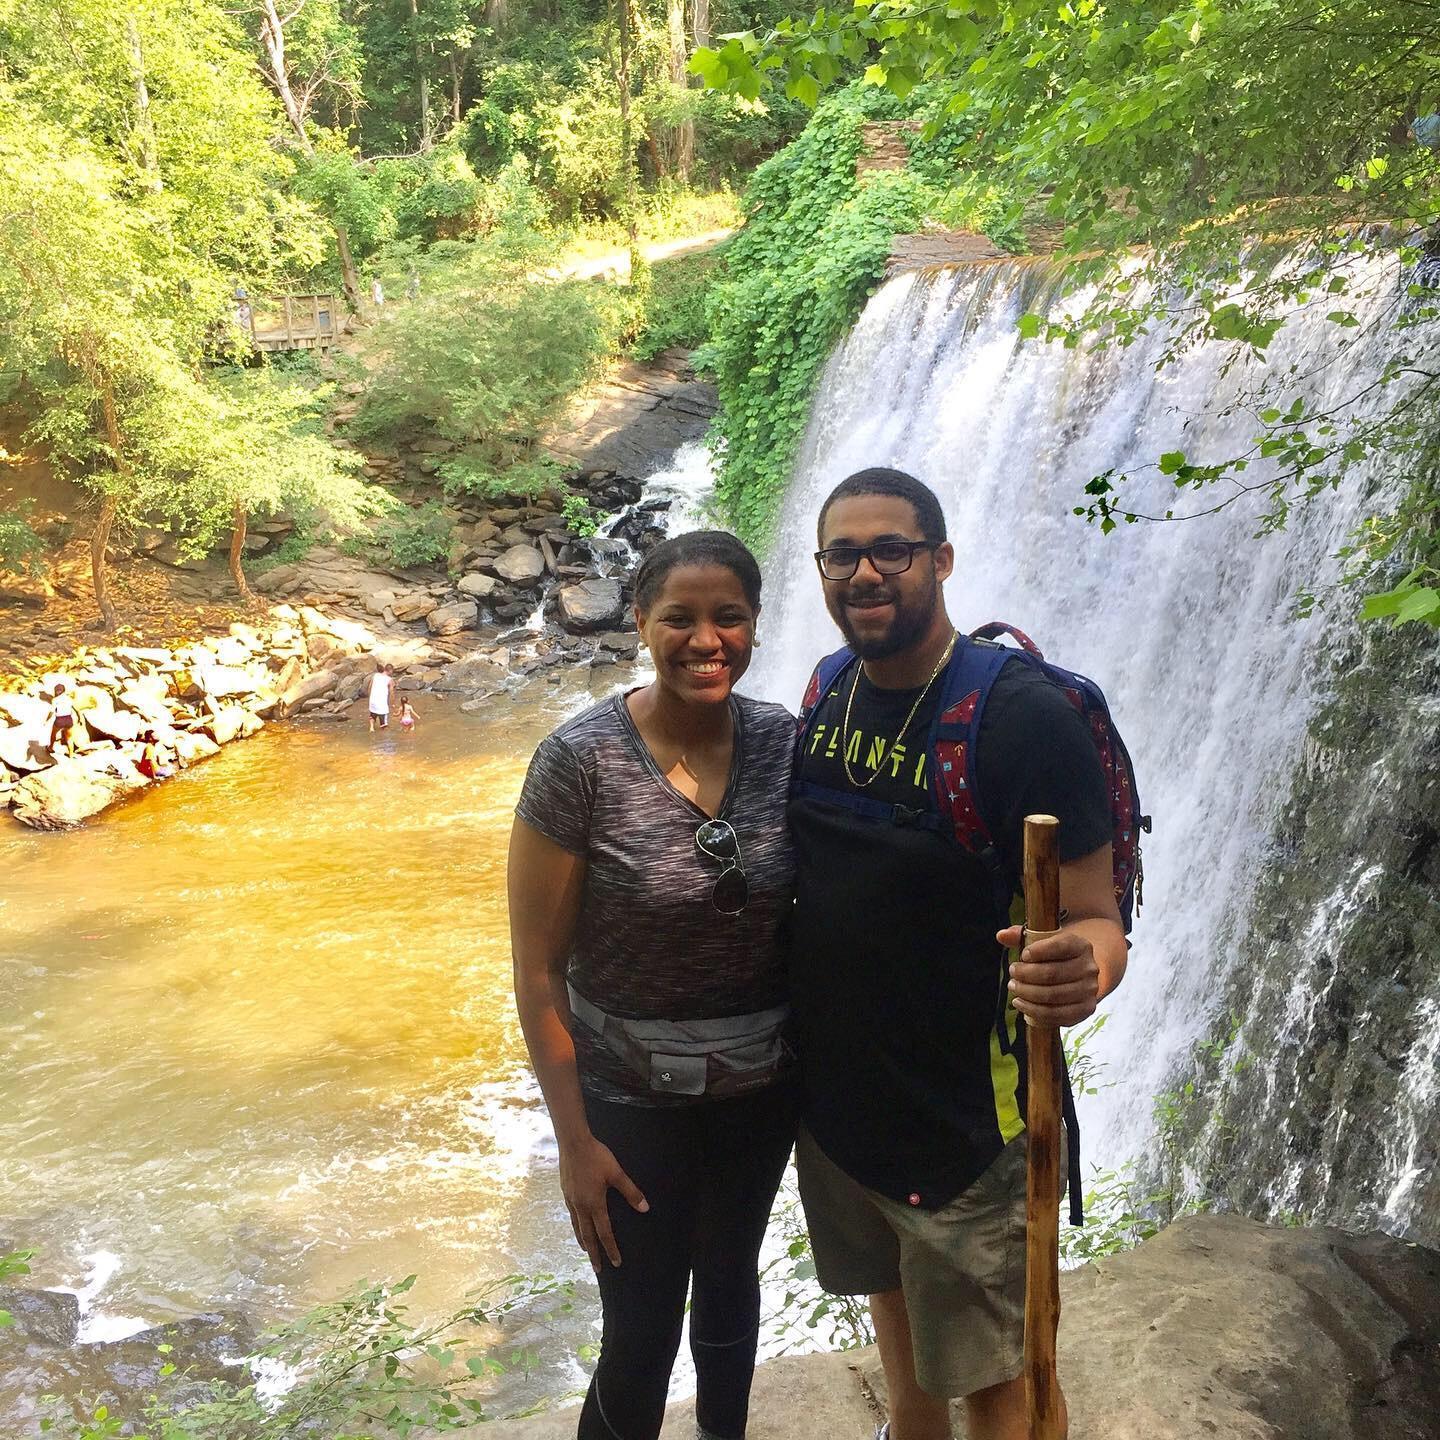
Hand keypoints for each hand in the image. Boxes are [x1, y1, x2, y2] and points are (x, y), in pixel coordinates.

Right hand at [557, 1134, 647, 1269]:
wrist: (573, 1143)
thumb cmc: (596, 1156)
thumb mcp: (616, 1173)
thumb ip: (630, 1191)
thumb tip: (644, 1208)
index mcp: (594, 1204)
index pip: (604, 1233)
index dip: (611, 1248)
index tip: (616, 1263)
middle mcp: (580, 1206)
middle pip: (587, 1236)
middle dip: (594, 1254)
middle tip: (598, 1269)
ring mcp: (571, 1200)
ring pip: (577, 1227)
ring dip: (583, 1241)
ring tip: (586, 1251)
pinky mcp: (565, 1192)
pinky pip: (572, 1215)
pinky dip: (576, 1226)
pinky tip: (577, 1224)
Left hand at [997, 924, 1100, 1027]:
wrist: (1081, 973)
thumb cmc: (1057, 955)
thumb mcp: (1044, 940)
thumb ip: (1021, 935)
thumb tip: (1001, 936)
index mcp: (1081, 945)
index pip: (1060, 946)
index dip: (1038, 951)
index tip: (1023, 955)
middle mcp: (1089, 968)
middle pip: (1052, 974)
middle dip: (1026, 974)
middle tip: (1012, 972)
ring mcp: (1089, 991)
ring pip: (1052, 996)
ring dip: (1027, 993)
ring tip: (1014, 987)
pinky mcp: (1085, 1010)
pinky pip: (1057, 1015)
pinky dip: (1034, 1011)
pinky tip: (1021, 1003)